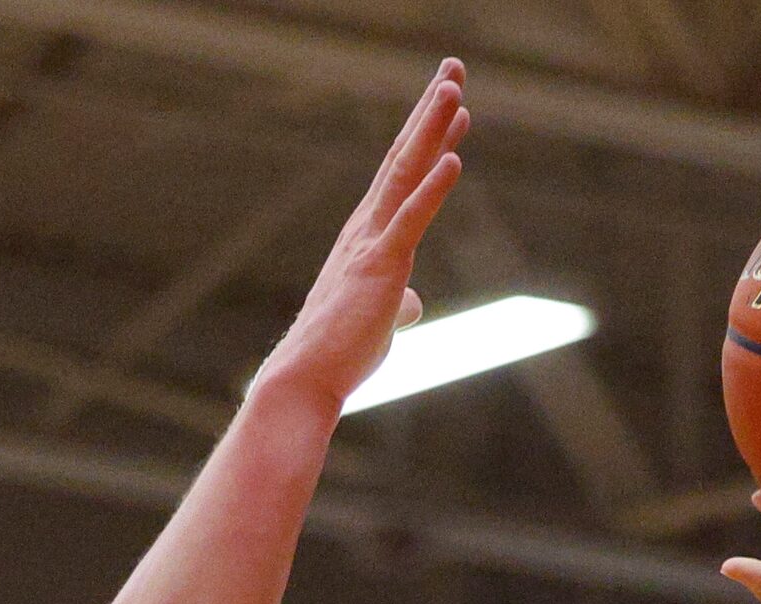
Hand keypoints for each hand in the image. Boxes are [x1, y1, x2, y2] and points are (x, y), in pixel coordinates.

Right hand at [253, 60, 467, 414]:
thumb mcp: (378, 322)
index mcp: (366, 237)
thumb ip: (396, 303)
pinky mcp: (382, 268)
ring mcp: (372, 244)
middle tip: (453, 68)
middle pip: (404, 156)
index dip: (427, 136)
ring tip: (453, 88)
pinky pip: (412, 220)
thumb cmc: (338, 354)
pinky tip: (455, 158)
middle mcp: (366, 228)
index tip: (451, 105)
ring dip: (431, 129)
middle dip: (431, 111)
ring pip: (406, 174)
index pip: (402, 175)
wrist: (305, 379)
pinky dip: (433, 188)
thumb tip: (412, 305)